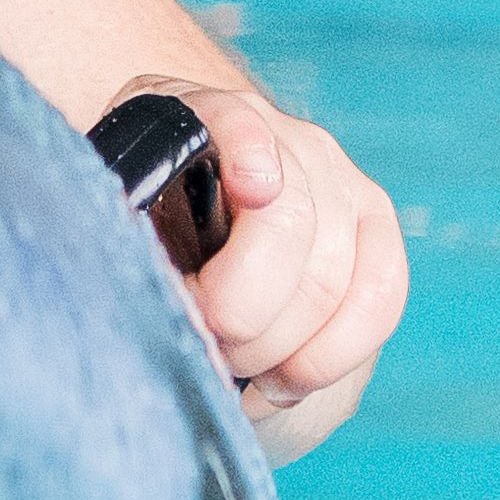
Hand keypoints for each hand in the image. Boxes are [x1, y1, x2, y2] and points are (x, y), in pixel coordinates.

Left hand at [168, 66, 408, 462]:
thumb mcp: (121, 229)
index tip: (251, 187)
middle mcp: (284, 137)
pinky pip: (379, 301)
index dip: (249, 149)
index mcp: (202, 118)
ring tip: (233, 369)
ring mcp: (340, 180)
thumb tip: (160, 302)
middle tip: (202, 344)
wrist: (192, 228)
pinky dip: (329, 357)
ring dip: (277, 348)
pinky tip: (281, 380)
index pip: (236, 120)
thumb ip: (129, 249)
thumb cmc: (146, 237)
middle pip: (289, 224)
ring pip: (331, 279)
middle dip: (240, 312)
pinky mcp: (376, 231)